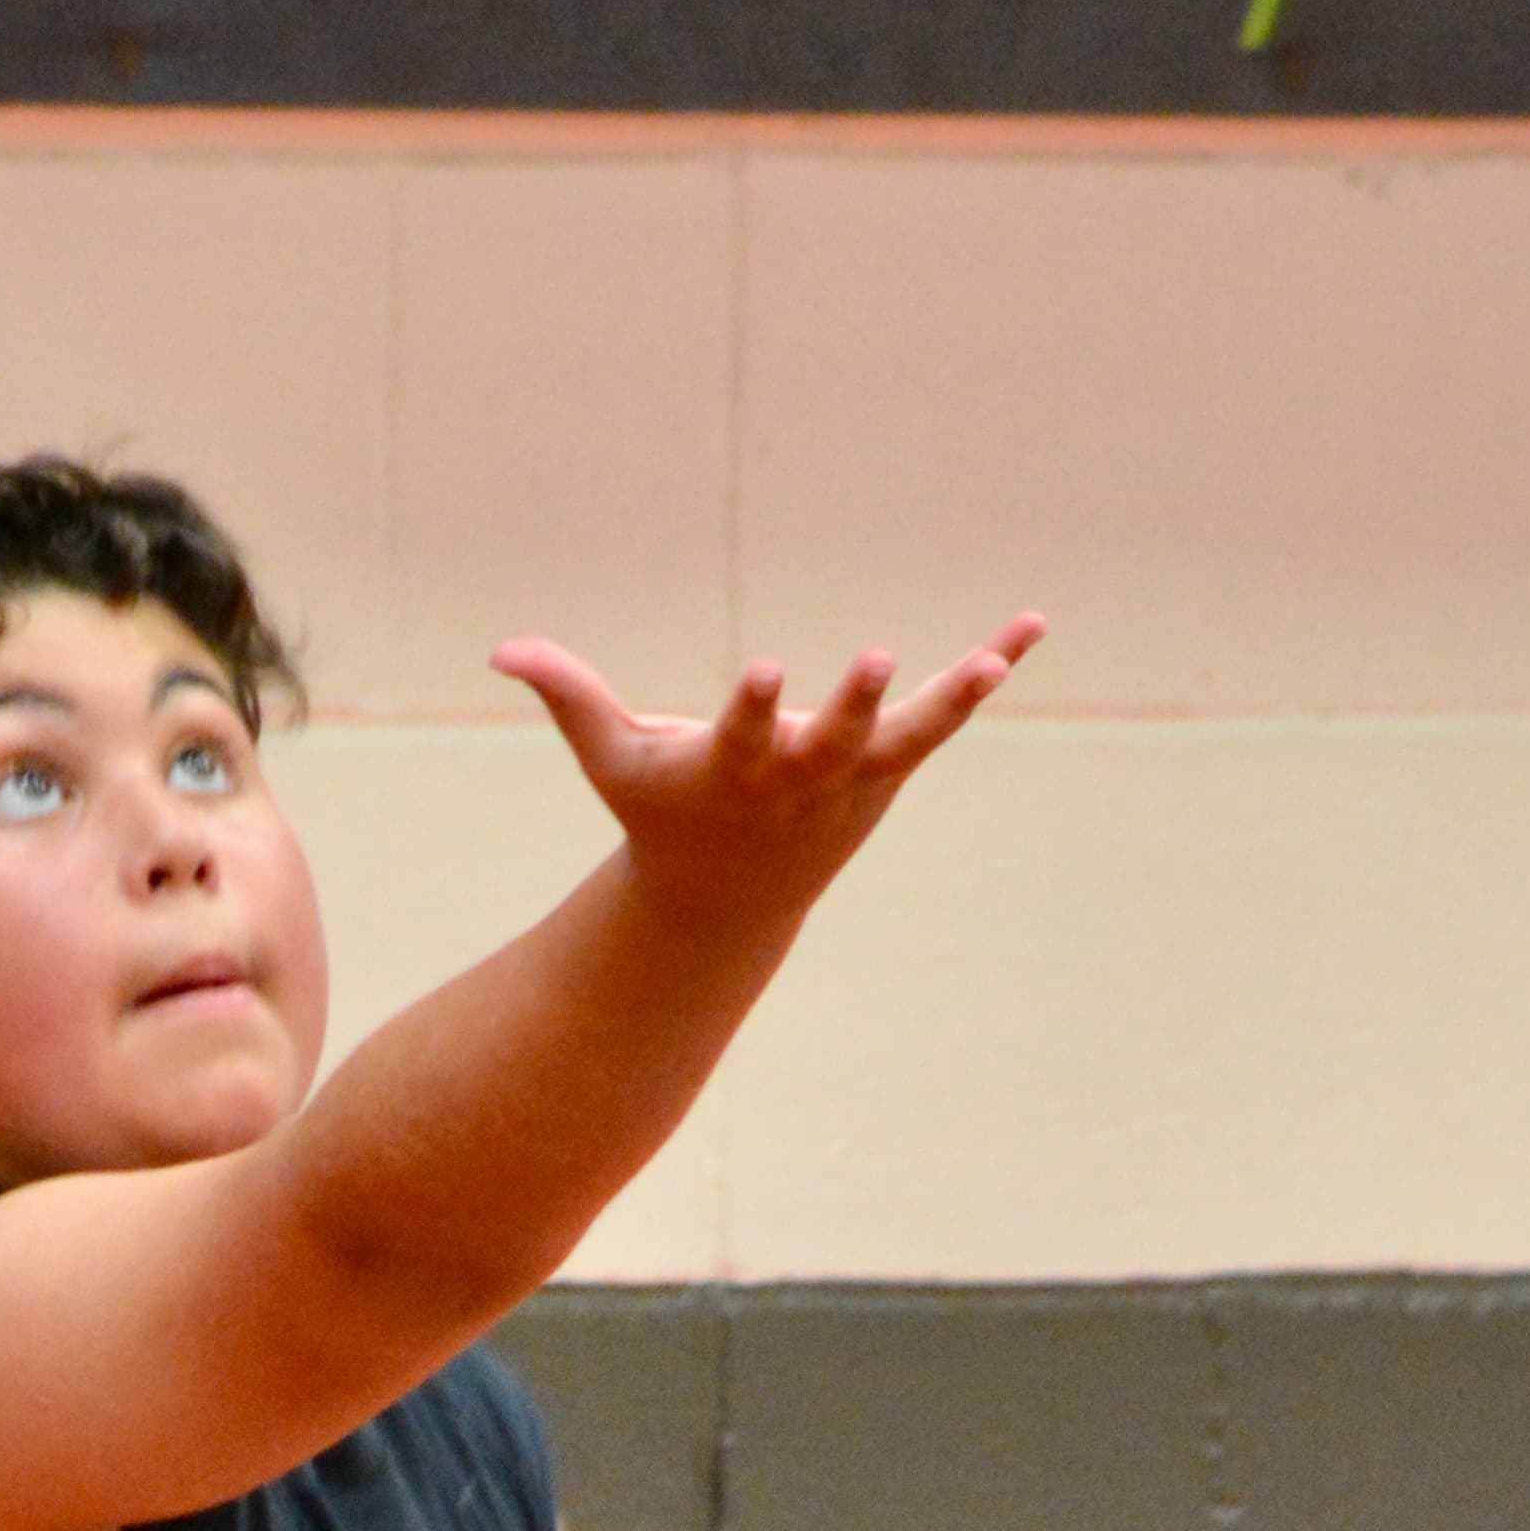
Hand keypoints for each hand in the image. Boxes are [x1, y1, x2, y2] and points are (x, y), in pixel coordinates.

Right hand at [494, 621, 1043, 938]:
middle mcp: (798, 779)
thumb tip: (500, 649)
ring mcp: (853, 779)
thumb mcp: (614, 759)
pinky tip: (1029, 628)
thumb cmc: (665, 813)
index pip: (744, 736)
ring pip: (909, 737)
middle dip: (852, 705)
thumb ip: (568, 696)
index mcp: (731, 771)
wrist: (728, 902)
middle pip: (832, 742)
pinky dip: (985, 673)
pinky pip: (945, 716)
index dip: (754, 704)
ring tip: (995, 659)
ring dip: (953, 699)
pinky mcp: (888, 769)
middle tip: (877, 660)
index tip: (769, 668)